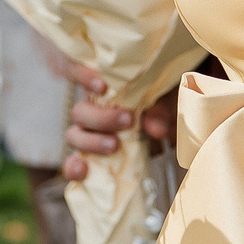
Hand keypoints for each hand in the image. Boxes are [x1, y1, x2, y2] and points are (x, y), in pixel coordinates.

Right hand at [55, 57, 171, 183]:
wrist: (170, 134)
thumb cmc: (161, 108)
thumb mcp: (164, 103)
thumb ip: (159, 112)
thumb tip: (156, 129)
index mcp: (102, 89)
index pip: (78, 73)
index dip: (83, 76)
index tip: (103, 85)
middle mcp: (91, 111)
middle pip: (79, 111)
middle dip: (101, 118)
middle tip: (127, 120)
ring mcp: (90, 136)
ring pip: (74, 135)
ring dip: (91, 142)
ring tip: (114, 145)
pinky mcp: (93, 159)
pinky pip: (73, 163)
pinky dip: (73, 167)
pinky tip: (83, 170)